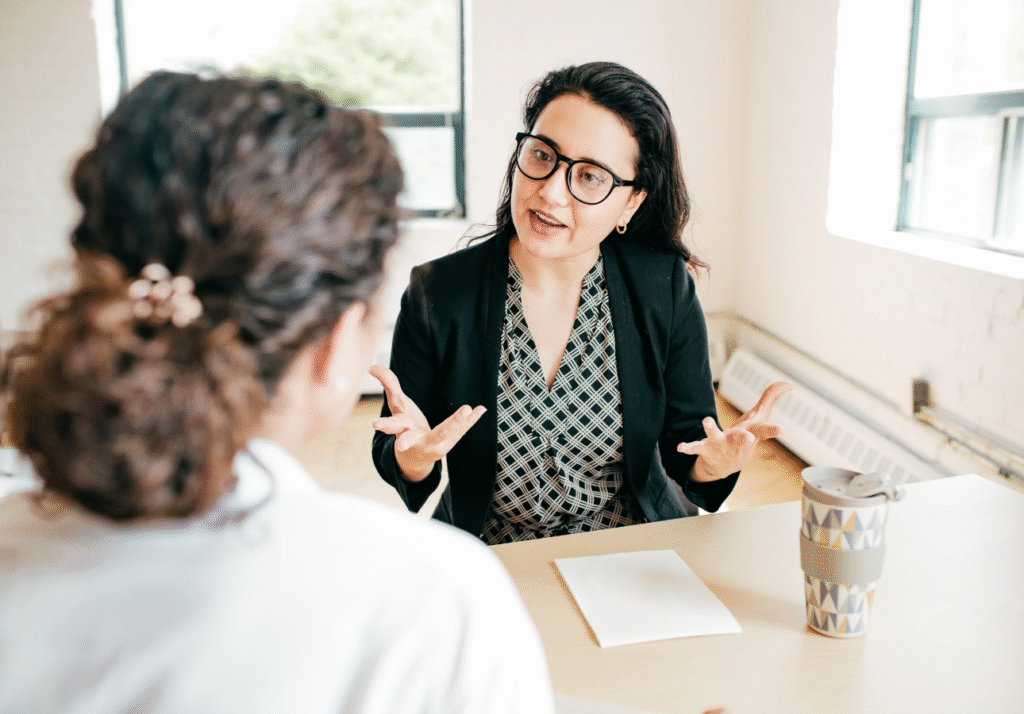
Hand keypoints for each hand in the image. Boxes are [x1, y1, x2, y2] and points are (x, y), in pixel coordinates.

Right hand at [369, 365, 486, 482]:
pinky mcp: (451, 441)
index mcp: (403, 429)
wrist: (417, 459)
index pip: (394, 425)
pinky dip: (472, 420)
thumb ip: (389, 385)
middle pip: (412, 437)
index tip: (375, 425)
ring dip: (456, 423)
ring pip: (444, 433)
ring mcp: (436, 443)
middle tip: (402, 443)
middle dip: (411, 437)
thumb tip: (371, 366)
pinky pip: (462, 430)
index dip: (386, 425)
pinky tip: (481, 409)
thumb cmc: (406, 428)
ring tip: (467, 409)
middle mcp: (418, 439)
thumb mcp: (397, 407)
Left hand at [677, 381, 792, 481]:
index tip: (782, 430)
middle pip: (741, 438)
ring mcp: (720, 445)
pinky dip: (688, 447)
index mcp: (750, 433)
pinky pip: (695, 447)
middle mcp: (736, 441)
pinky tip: (680, 447)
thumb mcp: (759, 417)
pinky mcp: (705, 447)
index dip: (773, 431)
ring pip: (715, 437)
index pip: (764, 431)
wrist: (727, 465)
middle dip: (745, 438)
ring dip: (711, 429)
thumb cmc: (746, 436)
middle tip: (748, 437)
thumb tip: (789, 383)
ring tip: (706, 420)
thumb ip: (771, 397)